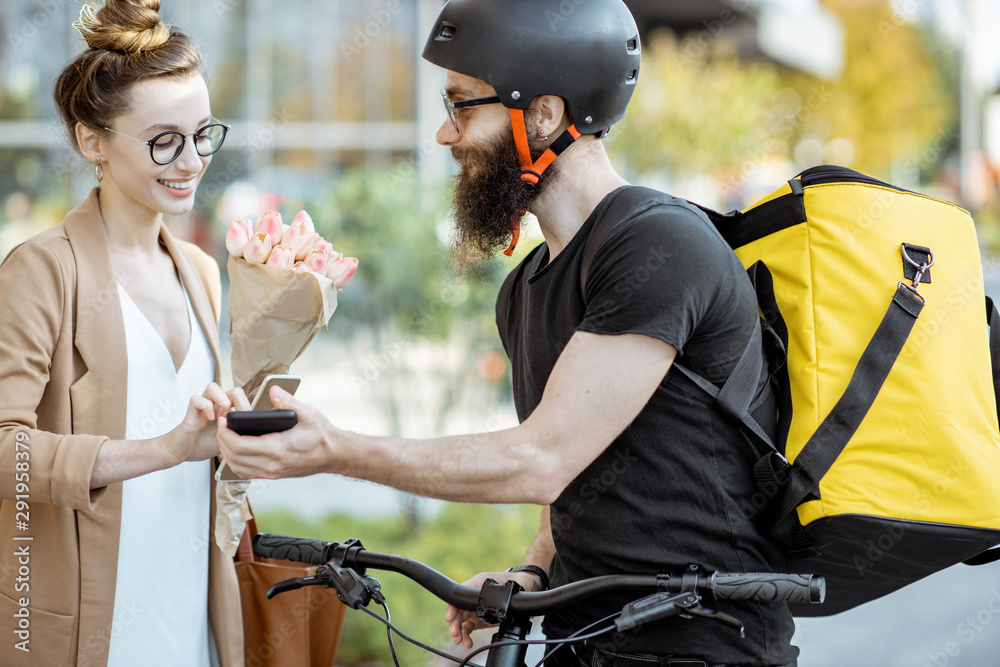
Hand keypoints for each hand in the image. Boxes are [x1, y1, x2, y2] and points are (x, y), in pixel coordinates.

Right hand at [163, 383, 246, 465]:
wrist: (182, 451)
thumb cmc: (203, 444)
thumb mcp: (228, 441)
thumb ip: (239, 433)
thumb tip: (253, 433)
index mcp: (227, 411)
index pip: (242, 398)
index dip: (246, 407)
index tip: (243, 421)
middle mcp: (216, 406)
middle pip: (233, 390)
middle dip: (238, 402)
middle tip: (233, 418)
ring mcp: (203, 407)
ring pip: (213, 387)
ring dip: (222, 400)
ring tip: (221, 416)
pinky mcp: (191, 411)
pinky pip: (197, 398)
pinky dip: (206, 407)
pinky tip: (209, 419)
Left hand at [216, 385, 333, 478]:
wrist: (334, 454)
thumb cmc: (322, 434)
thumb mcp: (308, 413)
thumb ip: (288, 401)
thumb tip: (273, 390)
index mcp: (278, 448)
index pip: (240, 445)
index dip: (226, 433)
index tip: (222, 419)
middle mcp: (272, 464)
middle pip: (234, 457)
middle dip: (222, 440)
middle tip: (221, 425)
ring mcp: (272, 472)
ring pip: (237, 467)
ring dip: (226, 452)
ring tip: (226, 436)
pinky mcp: (273, 475)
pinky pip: (246, 472)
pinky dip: (235, 462)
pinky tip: (236, 450)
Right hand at [444, 570, 544, 648]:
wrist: (525, 587)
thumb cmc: (517, 581)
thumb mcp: (513, 584)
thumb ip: (506, 592)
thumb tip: (506, 600)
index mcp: (478, 584)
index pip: (460, 595)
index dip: (453, 607)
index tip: (450, 617)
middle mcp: (475, 596)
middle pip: (458, 609)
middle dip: (454, 623)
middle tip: (454, 633)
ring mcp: (477, 608)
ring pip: (462, 620)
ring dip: (459, 631)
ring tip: (460, 640)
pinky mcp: (480, 618)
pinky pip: (469, 627)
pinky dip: (467, 635)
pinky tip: (468, 642)